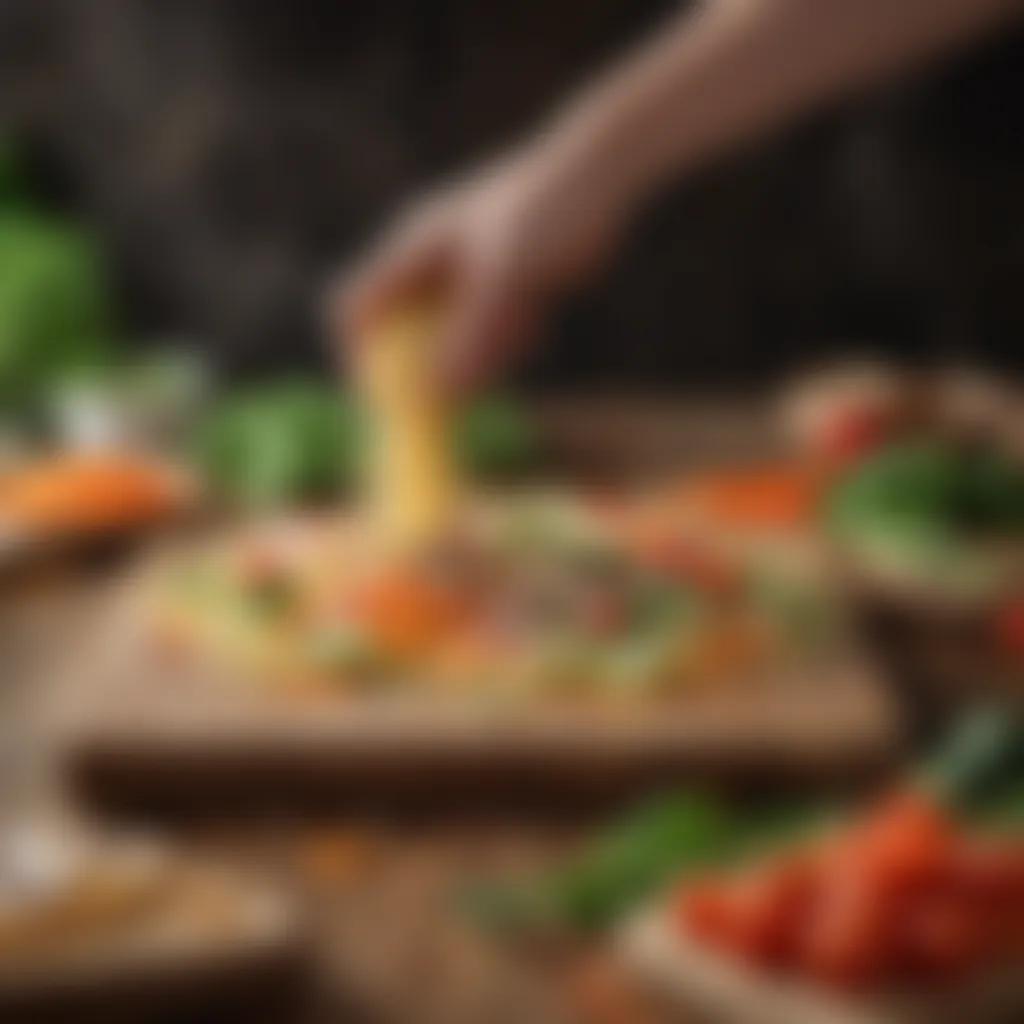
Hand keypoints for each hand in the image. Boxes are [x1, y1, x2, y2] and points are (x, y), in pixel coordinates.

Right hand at [336, 146, 629, 393]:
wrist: (604, 173)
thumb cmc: (546, 208)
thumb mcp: (506, 276)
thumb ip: (472, 333)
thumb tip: (438, 394)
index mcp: (412, 249)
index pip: (358, 310)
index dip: (360, 357)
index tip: (382, 402)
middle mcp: (433, 267)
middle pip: (405, 336)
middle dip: (425, 370)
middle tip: (452, 401)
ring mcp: (469, 279)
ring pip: (453, 343)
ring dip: (478, 355)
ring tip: (518, 323)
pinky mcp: (504, 289)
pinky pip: (491, 336)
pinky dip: (508, 342)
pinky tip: (537, 317)